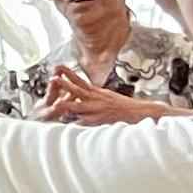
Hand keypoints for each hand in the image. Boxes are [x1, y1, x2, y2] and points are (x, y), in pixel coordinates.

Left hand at [40, 67, 173, 125]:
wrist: (139, 112)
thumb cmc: (122, 106)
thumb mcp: (106, 96)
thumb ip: (93, 95)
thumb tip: (83, 93)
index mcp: (96, 92)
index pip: (80, 80)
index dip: (69, 74)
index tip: (58, 67)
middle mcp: (96, 99)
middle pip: (77, 90)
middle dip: (64, 84)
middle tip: (53, 78)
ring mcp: (97, 110)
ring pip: (78, 107)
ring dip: (66, 105)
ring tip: (55, 104)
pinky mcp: (100, 121)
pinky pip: (85, 123)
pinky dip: (77, 123)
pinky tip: (68, 125)